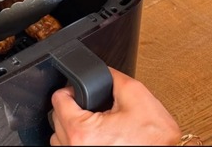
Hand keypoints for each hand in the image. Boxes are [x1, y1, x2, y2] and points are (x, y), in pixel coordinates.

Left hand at [50, 67, 180, 145]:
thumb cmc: (154, 140)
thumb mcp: (137, 96)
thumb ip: (113, 77)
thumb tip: (102, 72)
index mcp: (83, 131)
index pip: (58, 99)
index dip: (72, 90)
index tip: (81, 92)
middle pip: (57, 119)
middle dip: (74, 109)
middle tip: (95, 109)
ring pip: (61, 138)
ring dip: (74, 128)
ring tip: (96, 125)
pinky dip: (79, 142)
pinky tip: (97, 139)